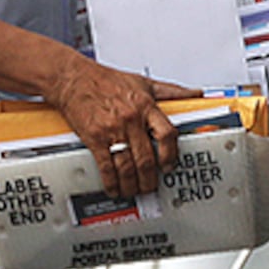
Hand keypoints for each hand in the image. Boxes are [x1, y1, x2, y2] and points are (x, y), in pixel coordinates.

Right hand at [49, 55, 197, 198]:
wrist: (73, 78)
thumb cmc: (106, 80)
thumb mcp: (144, 82)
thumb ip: (172, 91)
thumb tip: (195, 94)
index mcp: (146, 106)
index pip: (167, 135)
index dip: (171, 155)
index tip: (169, 166)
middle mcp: (130, 119)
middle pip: (147, 158)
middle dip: (150, 178)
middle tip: (150, 186)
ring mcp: (112, 130)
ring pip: (128, 166)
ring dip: (132, 184)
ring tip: (134, 190)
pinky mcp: (94, 138)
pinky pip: (106, 166)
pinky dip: (111, 182)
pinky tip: (114, 188)